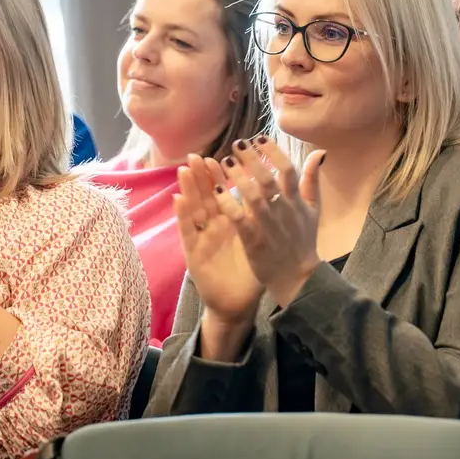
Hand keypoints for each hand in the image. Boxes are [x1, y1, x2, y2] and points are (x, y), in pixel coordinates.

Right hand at [173, 153, 262, 324]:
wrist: (237, 303)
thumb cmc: (250, 272)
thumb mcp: (262, 242)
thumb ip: (269, 219)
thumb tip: (281, 196)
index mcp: (231, 222)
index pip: (225, 194)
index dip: (222, 176)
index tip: (224, 155)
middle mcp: (214, 227)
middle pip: (206, 196)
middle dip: (201, 176)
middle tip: (198, 155)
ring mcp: (202, 239)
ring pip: (194, 209)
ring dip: (188, 188)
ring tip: (184, 168)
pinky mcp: (194, 254)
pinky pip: (188, 232)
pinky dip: (183, 215)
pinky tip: (178, 199)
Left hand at [217, 136, 323, 306]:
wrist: (298, 278)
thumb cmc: (303, 241)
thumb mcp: (314, 210)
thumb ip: (312, 180)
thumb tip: (319, 152)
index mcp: (297, 202)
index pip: (288, 170)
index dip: (274, 152)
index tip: (259, 138)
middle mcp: (284, 211)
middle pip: (268, 179)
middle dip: (252, 160)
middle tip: (237, 144)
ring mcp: (269, 226)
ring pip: (253, 197)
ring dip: (239, 177)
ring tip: (226, 162)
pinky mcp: (255, 242)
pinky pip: (239, 219)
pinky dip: (228, 204)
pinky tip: (217, 191)